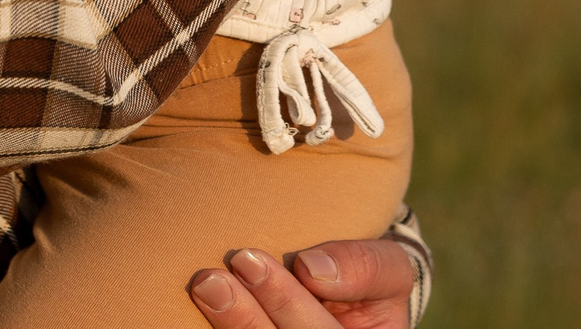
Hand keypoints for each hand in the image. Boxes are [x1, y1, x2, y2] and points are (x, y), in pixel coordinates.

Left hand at [188, 240, 418, 328]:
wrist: (347, 288)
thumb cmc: (367, 277)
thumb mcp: (387, 266)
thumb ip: (364, 266)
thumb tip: (312, 269)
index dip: (287, 303)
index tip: (251, 259)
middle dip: (248, 319)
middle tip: (213, 278)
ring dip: (231, 327)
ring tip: (205, 288)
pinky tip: (193, 314)